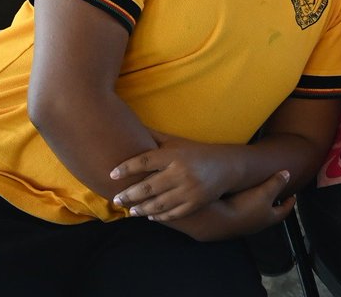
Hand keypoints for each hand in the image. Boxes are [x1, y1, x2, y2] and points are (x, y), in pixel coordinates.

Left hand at [110, 132, 240, 220]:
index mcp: (175, 155)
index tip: (112, 174)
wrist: (228, 166)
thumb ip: (156, 137)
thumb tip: (131, 126)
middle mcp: (181, 172)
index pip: (145, 161)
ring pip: (158, 204)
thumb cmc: (196, 152)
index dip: (127, 167)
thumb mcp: (177, 141)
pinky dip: (159, 216)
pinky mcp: (196, 203)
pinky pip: (173, 214)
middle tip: (116, 199)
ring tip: (130, 211)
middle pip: (148, 186)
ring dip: (141, 209)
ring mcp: (189, 190)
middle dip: (128, 195)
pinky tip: (149, 215)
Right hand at [219, 170, 295, 237]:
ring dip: (257, 205)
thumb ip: (276, 183)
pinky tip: (238, 198)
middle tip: (277, 195)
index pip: (283, 212)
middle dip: (274, 204)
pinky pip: (241, 213)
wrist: (215, 220)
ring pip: (255, 214)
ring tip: (257, 194)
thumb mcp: (264, 192)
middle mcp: (256, 224)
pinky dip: (244, 205)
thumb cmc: (242, 207)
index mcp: (268, 218)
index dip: (289, 203)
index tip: (293, 197)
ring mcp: (242, 225)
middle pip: (269, 214)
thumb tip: (287, 174)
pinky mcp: (230, 222)